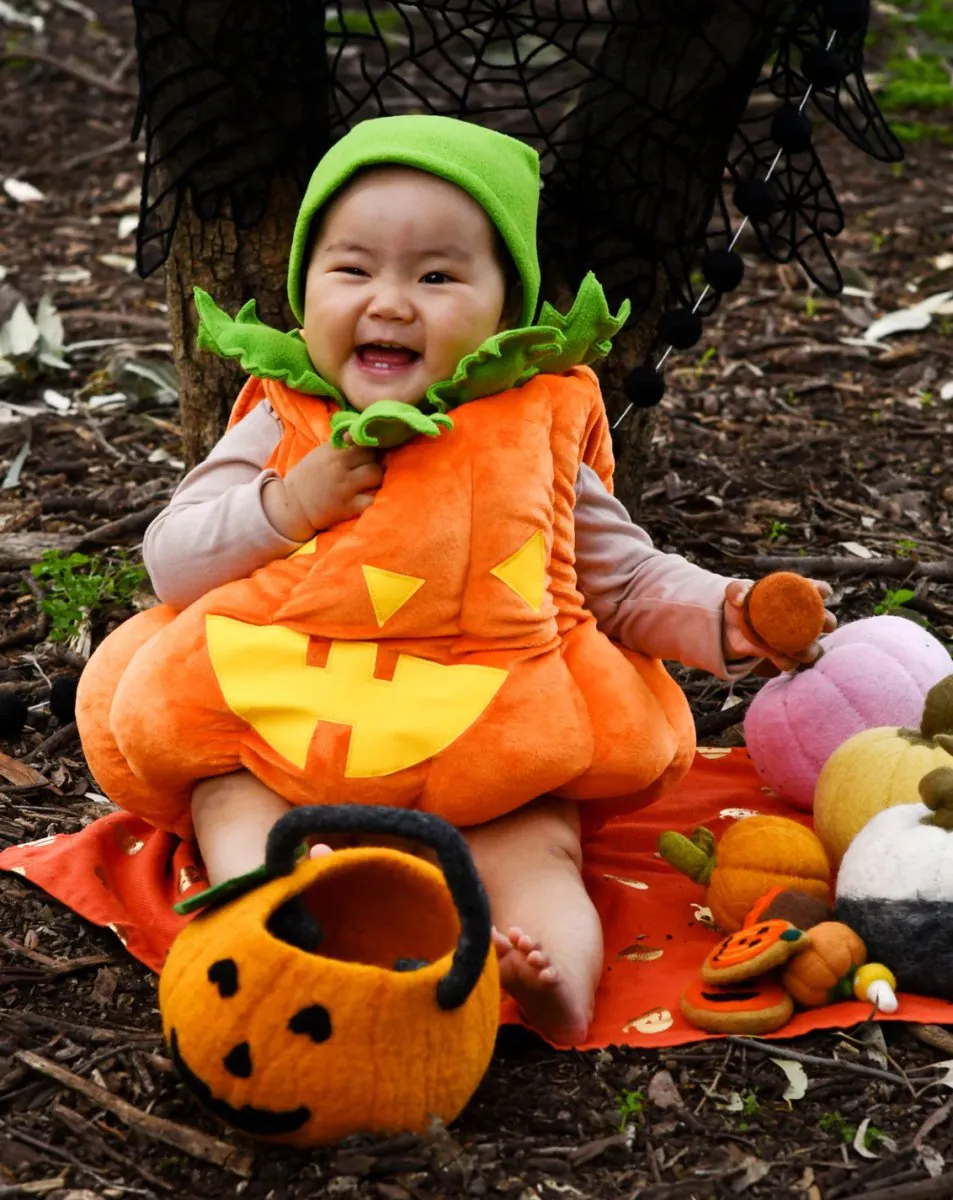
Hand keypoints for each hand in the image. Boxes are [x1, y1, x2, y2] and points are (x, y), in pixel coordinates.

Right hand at [263, 440, 382, 540]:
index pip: (362, 440)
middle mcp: (339, 466)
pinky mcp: (347, 507)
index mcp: (332, 451)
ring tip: (370, 483)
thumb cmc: (307, 479)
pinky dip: (373, 499)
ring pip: (376, 475)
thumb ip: (339, 445)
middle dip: (375, 461)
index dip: (369, 446)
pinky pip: (371, 500)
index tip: (369, 453)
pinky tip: (368, 498)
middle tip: (369, 469)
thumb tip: (359, 436)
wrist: (291, 506)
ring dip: (377, 479)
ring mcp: (344, 486)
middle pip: (373, 456)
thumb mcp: (319, 454)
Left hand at [722, 578, 836, 671]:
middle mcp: (805, 618)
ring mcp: (796, 639)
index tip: (820, 592)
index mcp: (797, 596)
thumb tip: (739, 600)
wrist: (731, 627)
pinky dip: (786, 661)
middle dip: (827, 623)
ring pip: (814, 648)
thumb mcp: (736, 592)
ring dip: (809, 649)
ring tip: (797, 650)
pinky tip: (776, 658)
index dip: (822, 590)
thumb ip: (736, 591)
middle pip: (827, 621)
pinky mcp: (784, 656)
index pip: (817, 589)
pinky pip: (791, 662)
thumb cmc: (742, 603)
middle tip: (820, 624)